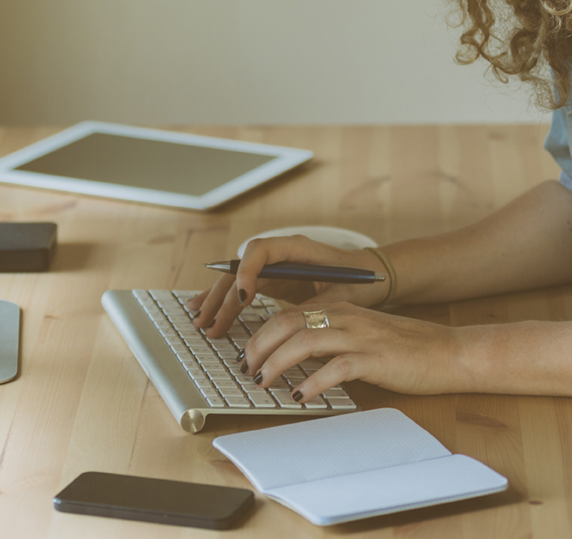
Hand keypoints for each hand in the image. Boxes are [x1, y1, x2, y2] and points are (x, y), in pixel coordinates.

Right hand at [185, 236, 388, 337]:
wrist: (370, 275)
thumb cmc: (361, 280)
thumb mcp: (343, 295)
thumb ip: (317, 306)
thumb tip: (293, 323)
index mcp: (298, 248)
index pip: (261, 250)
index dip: (247, 271)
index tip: (243, 298)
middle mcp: (280, 254)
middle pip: (241, 269)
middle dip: (223, 296)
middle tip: (210, 323)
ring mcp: (274, 267)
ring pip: (236, 280)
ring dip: (217, 301)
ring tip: (201, 323)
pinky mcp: (273, 281)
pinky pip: (242, 288)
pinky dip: (223, 300)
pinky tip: (203, 311)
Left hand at [240, 302, 473, 401]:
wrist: (449, 352)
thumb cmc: (407, 349)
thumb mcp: (362, 336)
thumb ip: (332, 340)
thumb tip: (295, 357)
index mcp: (341, 310)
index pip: (288, 314)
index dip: (262, 334)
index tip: (248, 355)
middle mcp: (346, 317)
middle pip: (288, 323)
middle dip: (260, 346)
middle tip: (247, 369)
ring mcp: (360, 336)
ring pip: (304, 341)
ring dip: (277, 362)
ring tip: (263, 382)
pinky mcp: (374, 359)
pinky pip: (335, 367)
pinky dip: (312, 382)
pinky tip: (301, 395)